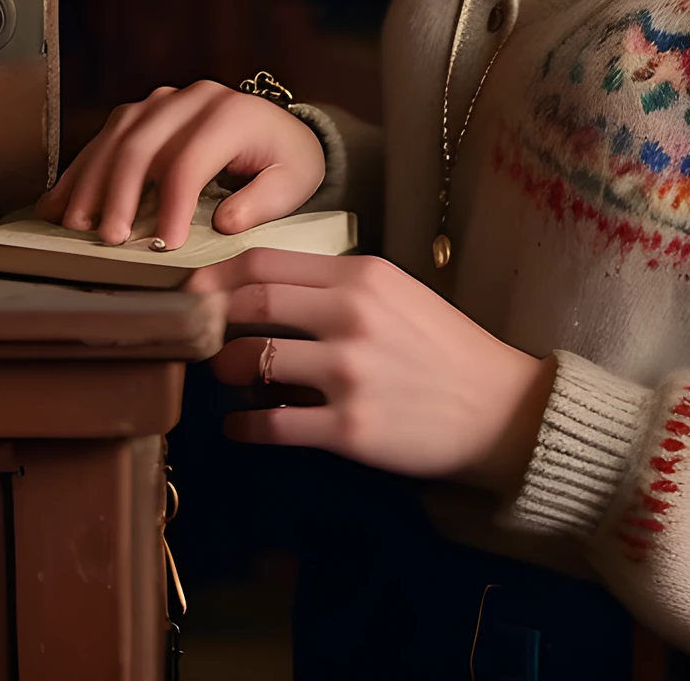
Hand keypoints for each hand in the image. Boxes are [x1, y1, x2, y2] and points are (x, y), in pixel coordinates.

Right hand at [35, 81, 326, 247]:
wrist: (277, 128)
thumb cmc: (285, 159)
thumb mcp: (293, 181)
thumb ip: (263, 201)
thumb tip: (224, 221)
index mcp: (232, 114)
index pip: (191, 161)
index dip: (171, 205)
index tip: (163, 245)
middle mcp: (194, 99)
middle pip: (144, 145)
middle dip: (120, 195)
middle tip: (109, 239)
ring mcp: (164, 101)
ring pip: (117, 137)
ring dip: (92, 182)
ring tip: (76, 225)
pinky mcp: (143, 111)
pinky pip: (106, 136)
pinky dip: (82, 169)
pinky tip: (60, 201)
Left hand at [198, 248, 555, 498]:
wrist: (496, 408)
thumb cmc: (442, 347)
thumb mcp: (395, 293)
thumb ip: (336, 287)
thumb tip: (264, 293)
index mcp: (362, 276)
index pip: (267, 262)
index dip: (217, 275)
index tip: (192, 288)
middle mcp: (351, 316)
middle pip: (251, 303)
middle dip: (210, 319)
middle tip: (195, 332)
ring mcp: (349, 374)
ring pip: (254, 362)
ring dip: (226, 370)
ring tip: (225, 376)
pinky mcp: (350, 428)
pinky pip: (273, 424)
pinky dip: (243, 426)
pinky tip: (238, 427)